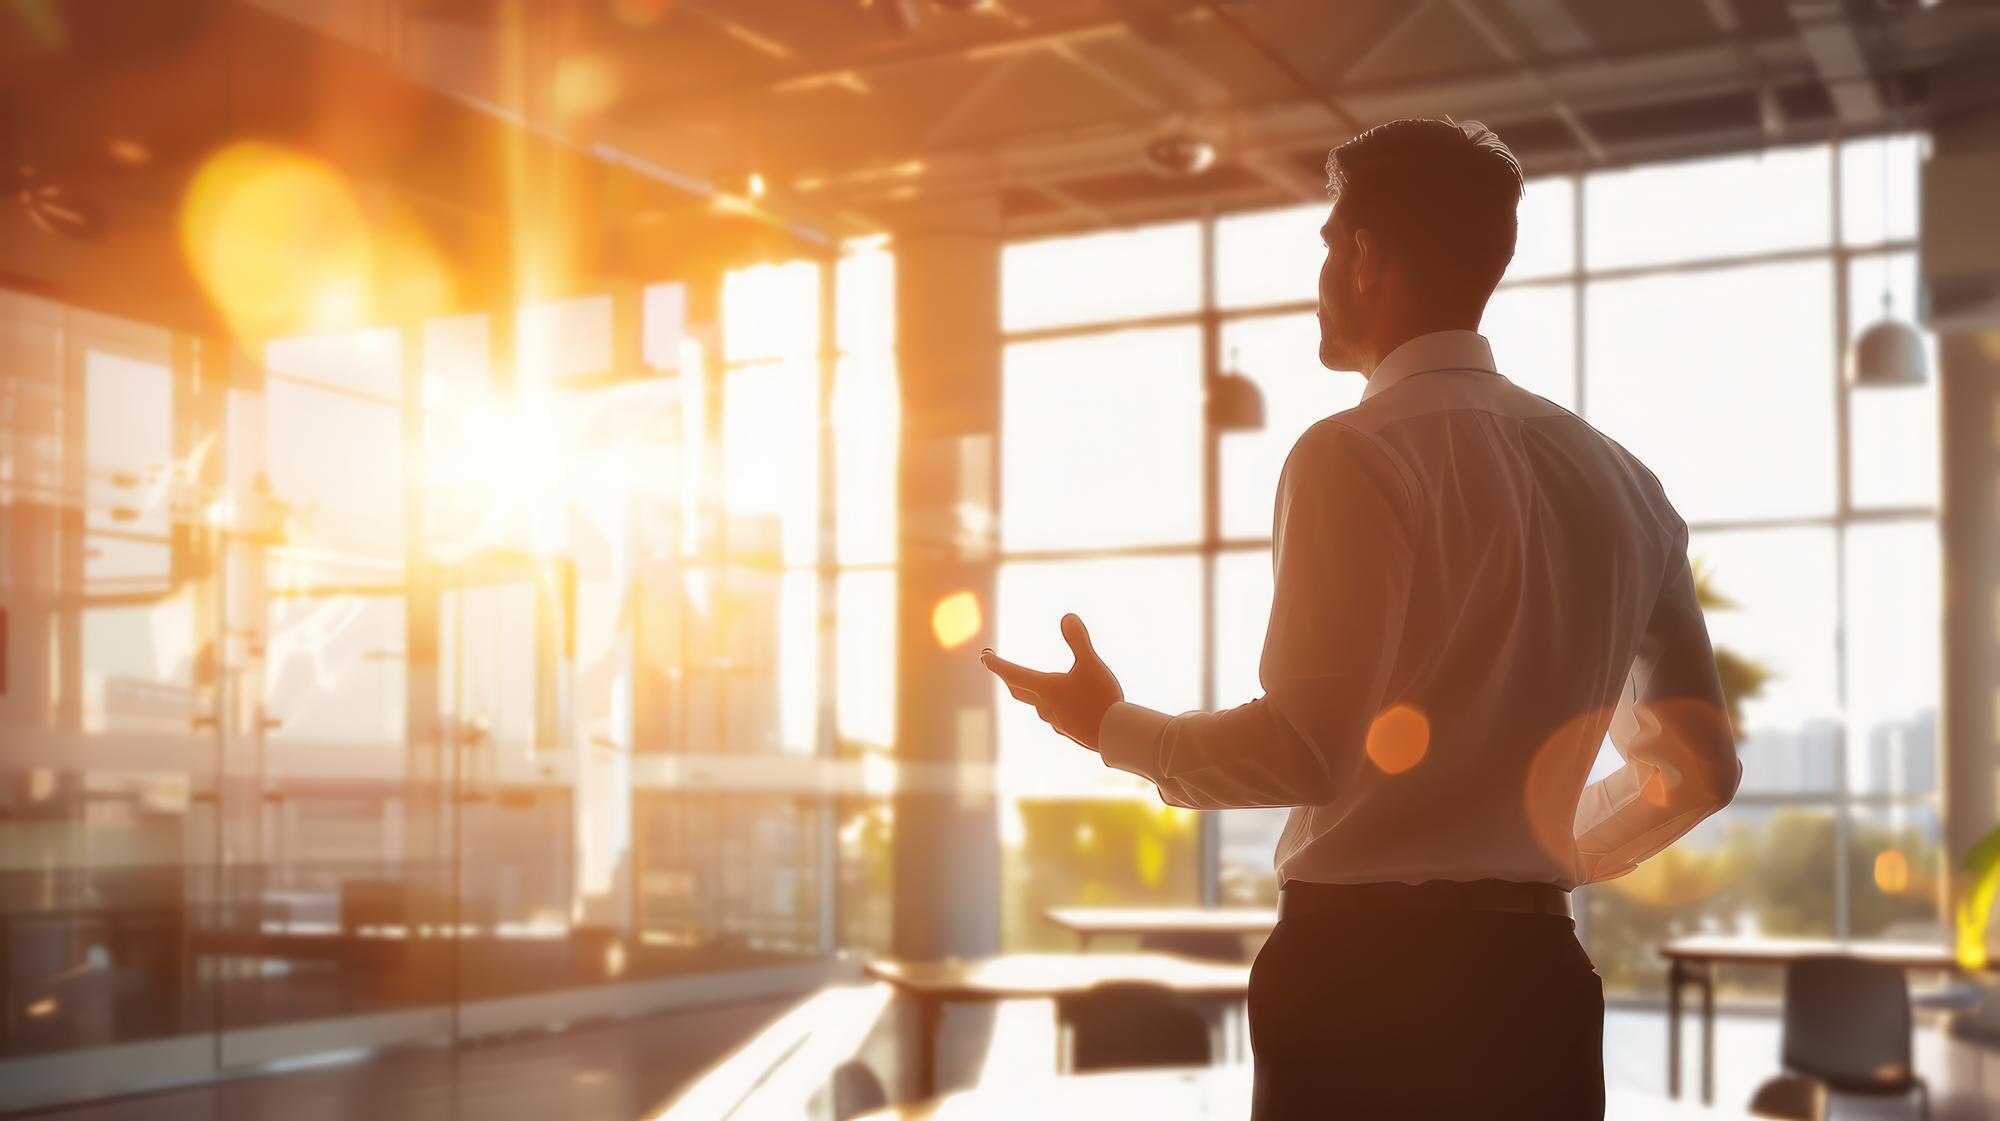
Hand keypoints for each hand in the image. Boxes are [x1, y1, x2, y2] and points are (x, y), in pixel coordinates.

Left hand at [980, 613, 1123, 750]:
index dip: (996, 663)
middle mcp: (1046, 706)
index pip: (1013, 673)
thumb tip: (1067, 617)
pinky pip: (1054, 715)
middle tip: (997, 666)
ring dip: (1029, 691)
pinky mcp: (1070, 730)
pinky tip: (1062, 705)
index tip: (984, 656)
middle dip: (1006, 677)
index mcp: (1046, 688)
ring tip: (1033, 683)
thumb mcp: (1092, 664)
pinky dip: (1051, 705)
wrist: (1117, 736)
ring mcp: (1057, 721)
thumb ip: (1079, 640)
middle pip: (1018, 690)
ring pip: (1036, 704)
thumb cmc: (1102, 699)